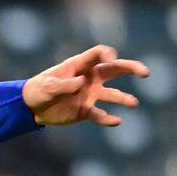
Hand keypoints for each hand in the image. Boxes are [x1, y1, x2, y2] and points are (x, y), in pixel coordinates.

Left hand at [22, 45, 147, 126]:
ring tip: (133, 103)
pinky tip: (116, 121)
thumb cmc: (38, 90)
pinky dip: (108, 119)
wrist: (31, 107)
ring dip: (123, 98)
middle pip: (115, 70)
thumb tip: (82, 83)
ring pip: (112, 95)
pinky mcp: (87, 111)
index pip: (98, 54)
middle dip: (131, 68)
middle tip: (145, 72)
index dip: (107, 54)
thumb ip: (64, 84)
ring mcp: (90, 94)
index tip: (111, 58)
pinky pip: (100, 115)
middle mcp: (90, 78)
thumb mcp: (47, 86)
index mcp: (80, 66)